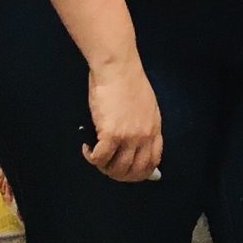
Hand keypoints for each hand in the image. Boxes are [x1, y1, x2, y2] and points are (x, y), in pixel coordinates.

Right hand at [84, 57, 163, 183]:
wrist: (118, 67)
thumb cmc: (127, 80)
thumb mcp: (146, 105)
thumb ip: (143, 124)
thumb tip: (135, 141)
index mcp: (154, 128)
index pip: (152, 161)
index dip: (140, 173)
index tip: (128, 173)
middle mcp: (144, 136)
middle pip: (135, 171)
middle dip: (119, 175)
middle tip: (107, 168)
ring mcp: (129, 137)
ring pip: (117, 168)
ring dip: (104, 167)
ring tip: (96, 156)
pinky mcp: (111, 134)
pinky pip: (100, 158)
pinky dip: (91, 157)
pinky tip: (87, 148)